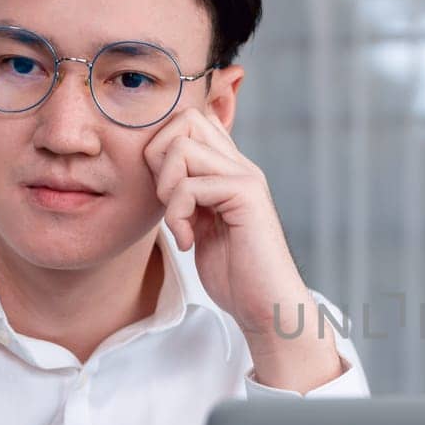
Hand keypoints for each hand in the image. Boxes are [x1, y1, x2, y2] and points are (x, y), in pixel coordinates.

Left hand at [143, 107, 343, 390]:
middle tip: (166, 200)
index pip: (191, 121)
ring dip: (166, 188)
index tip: (165, 193)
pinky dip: (177, 216)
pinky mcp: (246, 196)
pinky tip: (188, 242)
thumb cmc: (235, 273)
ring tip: (178, 223)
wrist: (267, 305)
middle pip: (185, 118)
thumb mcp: (202, 225)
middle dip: (158, 157)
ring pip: (182, 147)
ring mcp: (245, 177)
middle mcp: (240, 165)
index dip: (162, 146)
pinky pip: (190, 185)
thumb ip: (188, 195)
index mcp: (229, 169)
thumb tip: (157, 173)